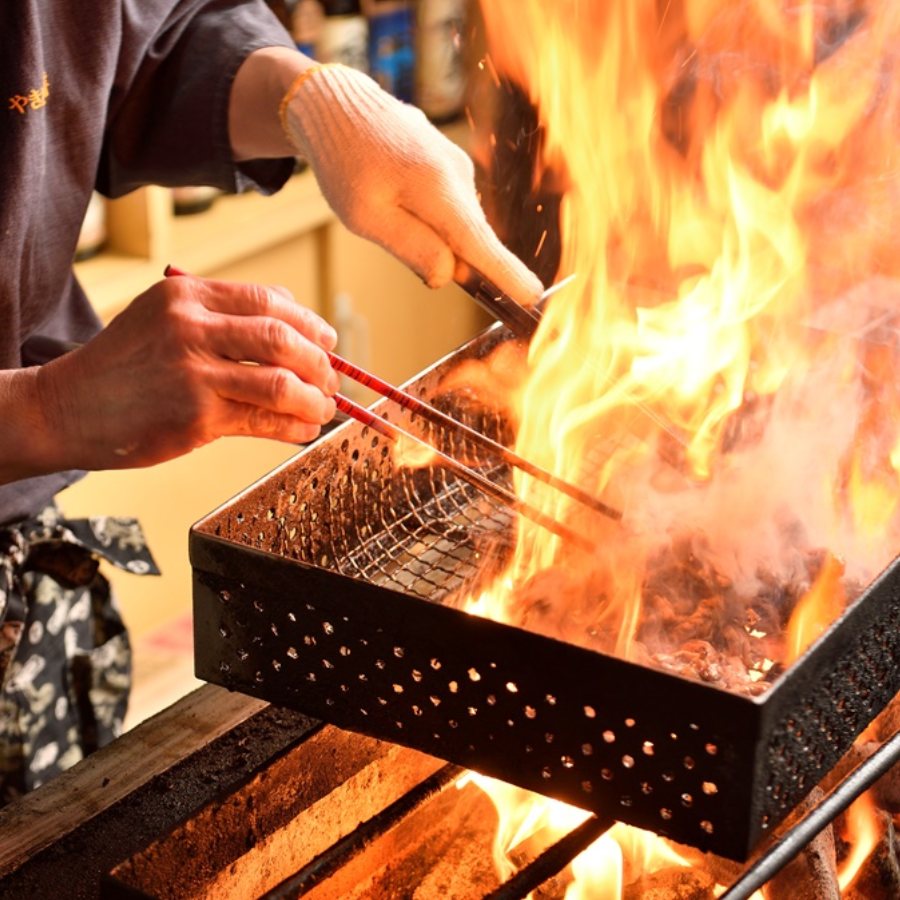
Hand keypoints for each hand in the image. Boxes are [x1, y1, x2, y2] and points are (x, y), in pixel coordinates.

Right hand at [32, 275, 338, 471]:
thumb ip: (221, 317)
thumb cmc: (125, 365)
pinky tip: (304, 428)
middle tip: (331, 379)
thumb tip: (295, 330)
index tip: (327, 341)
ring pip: (281, 382)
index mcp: (187, 295)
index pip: (269, 300)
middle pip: (282, 338)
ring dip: (314, 398)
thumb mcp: (163, 318)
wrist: (68, 408)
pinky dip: (295, 426)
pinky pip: (264, 420)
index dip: (309, 323)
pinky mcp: (196, 417)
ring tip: (323, 408)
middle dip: (319, 362)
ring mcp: (194, 373)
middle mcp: (191, 328)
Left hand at [282, 64, 543, 303]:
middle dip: (443, 257)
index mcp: (437, 190)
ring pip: (455, 224)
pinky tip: (394, 193)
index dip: (507, 275)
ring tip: (383, 203)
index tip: (532, 297)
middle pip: (467, 240)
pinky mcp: (450, 164)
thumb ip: (412, 248)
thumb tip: (449, 275)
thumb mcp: (365, 217)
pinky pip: (448, 207)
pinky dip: (428, 216)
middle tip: (391, 232)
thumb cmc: (344, 163)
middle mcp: (458, 176)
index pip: (480, 244)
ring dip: (429, 233)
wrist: (336, 105)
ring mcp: (457, 167)